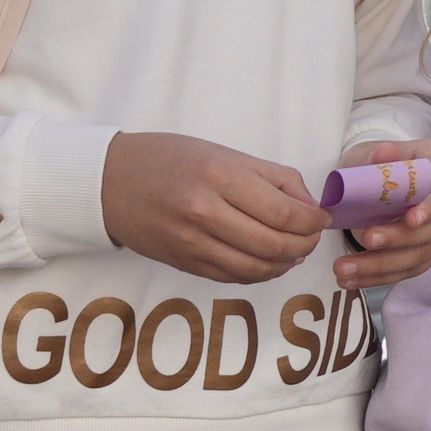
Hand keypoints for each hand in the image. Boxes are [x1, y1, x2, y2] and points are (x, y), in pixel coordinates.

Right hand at [101, 133, 326, 282]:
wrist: (109, 181)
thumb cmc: (171, 159)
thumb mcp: (225, 154)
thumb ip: (274, 179)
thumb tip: (310, 206)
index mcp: (219, 177)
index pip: (284, 213)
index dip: (313, 222)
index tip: (321, 219)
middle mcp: (205, 213)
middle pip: (275, 245)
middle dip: (304, 244)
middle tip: (311, 237)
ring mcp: (191, 243)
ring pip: (256, 268)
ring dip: (285, 264)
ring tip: (294, 251)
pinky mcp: (183, 263)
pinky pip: (233, 277)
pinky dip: (259, 273)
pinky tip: (268, 261)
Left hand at [331, 138, 430, 292]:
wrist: (376, 181)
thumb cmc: (378, 163)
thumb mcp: (372, 151)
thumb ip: (377, 155)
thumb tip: (383, 155)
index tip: (411, 220)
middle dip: (398, 239)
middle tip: (365, 239)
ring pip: (419, 255)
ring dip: (380, 265)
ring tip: (344, 269)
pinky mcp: (426, 252)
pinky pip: (407, 270)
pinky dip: (378, 278)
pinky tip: (352, 281)